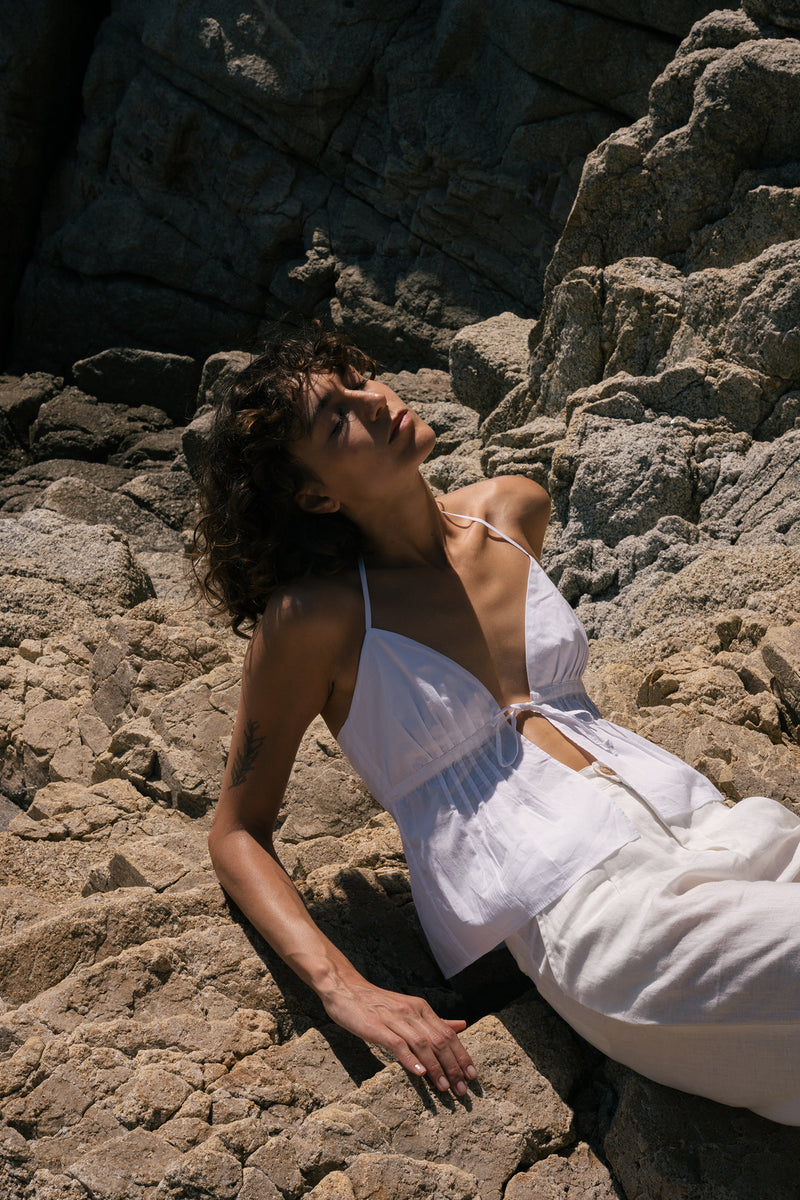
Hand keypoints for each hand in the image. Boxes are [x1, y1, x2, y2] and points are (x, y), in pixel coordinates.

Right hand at [322, 977, 476, 1095]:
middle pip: (439, 1040)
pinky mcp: (377, 1027)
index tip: (473, 1076)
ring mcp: (394, 1019)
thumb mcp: (409, 1008)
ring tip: (445, 1088)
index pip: (448, 1033)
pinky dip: (410, 1059)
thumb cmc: (377, 1003)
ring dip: (436, 1067)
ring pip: (422, 1044)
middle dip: (453, 1066)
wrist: (345, 988)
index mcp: (421, 1008)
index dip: (462, 1055)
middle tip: (463, 1089)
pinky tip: (420, 1074)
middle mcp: (412, 1012)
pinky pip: (397, 1044)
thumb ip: (435, 1020)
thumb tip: (462, 1025)